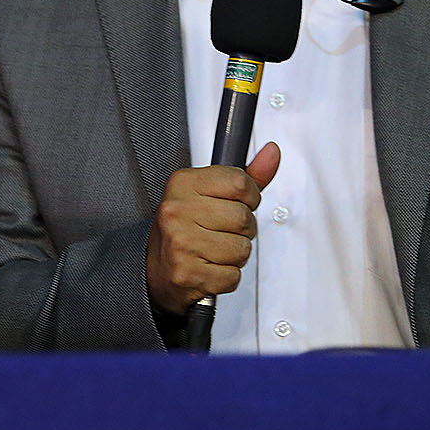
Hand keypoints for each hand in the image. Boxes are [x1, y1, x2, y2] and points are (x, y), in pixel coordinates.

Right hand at [145, 142, 279, 313]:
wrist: (156, 269)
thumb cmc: (185, 229)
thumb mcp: (210, 194)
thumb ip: (245, 177)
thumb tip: (272, 152)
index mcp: (183, 183)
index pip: (240, 183)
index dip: (250, 197)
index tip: (239, 203)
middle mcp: (178, 211)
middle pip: (244, 218)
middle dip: (243, 230)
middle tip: (222, 232)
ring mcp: (181, 243)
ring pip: (242, 249)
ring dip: (236, 255)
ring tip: (215, 251)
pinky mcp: (187, 273)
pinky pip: (233, 276)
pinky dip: (228, 277)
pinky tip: (210, 268)